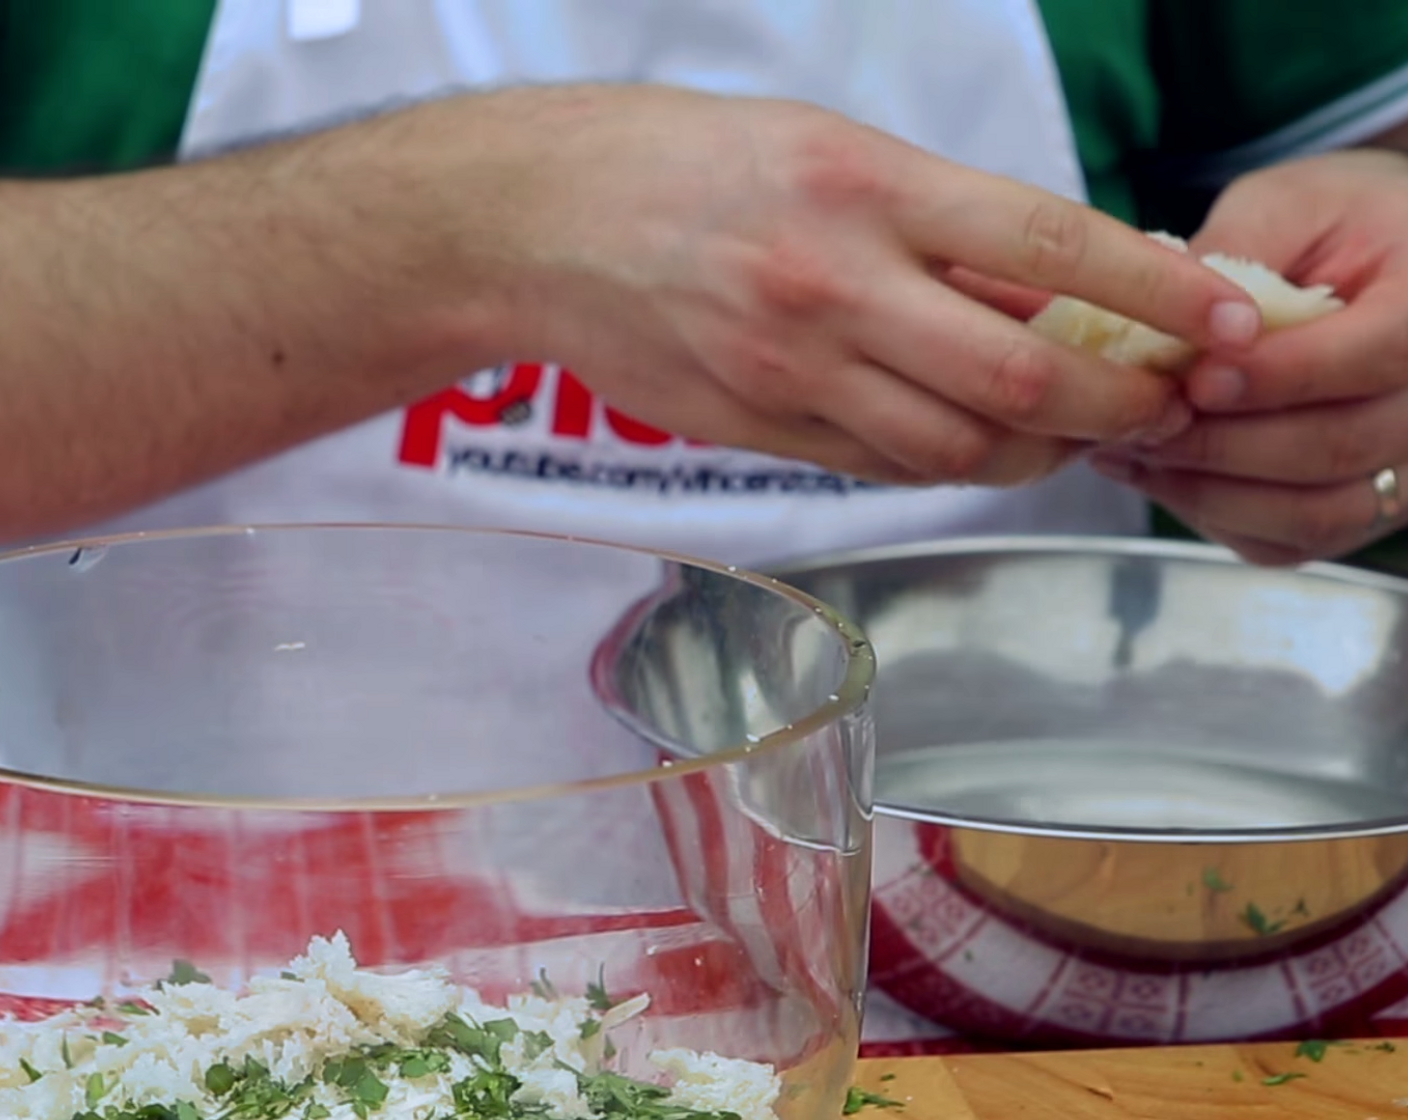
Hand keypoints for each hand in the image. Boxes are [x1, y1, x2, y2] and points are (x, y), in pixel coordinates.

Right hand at [475, 85, 1260, 485]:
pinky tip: (967, 437)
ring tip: (1067, 432)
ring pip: (958, 446)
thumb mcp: (825, 149)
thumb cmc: (685, 166)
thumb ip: (935, 226)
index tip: (1220, 320)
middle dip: (1113, 406)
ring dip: (1036, 451)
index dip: (1153, 292)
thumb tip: (1052, 290)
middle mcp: (834, 284)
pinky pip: (886, 467)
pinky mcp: (759, 428)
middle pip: (1020, 379)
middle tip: (1152, 403)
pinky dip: (948, 460)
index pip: (1047, 244)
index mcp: (863, 186)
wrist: (540, 225)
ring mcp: (792, 369)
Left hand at [1089, 149, 1407, 562]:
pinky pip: (1289, 541)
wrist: (1385, 261)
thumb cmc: (1340, 223)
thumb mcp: (1293, 203)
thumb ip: (1239, 250)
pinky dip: (1215, 517)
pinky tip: (1155, 475)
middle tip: (1138, 421)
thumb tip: (1158, 314)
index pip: (1374, 358)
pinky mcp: (1362, 509)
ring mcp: (1407, 468)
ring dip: (1207, 490)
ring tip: (1130, 450)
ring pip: (1313, 513)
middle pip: (1336, 447)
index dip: (1278, 377)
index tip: (1196, 379)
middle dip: (1221, 442)